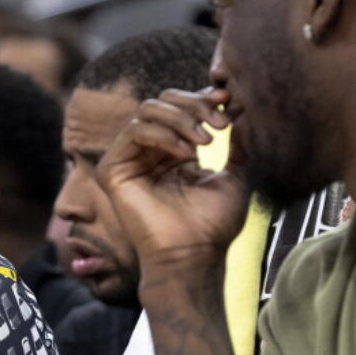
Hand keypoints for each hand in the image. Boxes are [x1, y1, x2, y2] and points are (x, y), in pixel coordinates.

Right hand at [96, 87, 248, 267]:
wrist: (193, 255)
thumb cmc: (213, 225)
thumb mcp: (235, 174)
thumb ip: (237, 143)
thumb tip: (242, 109)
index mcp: (173, 152)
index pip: (179, 107)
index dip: (202, 98)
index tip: (228, 103)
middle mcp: (149, 153)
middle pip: (162, 102)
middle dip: (194, 105)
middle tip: (219, 124)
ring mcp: (129, 161)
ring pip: (148, 111)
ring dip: (181, 119)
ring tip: (205, 142)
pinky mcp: (113, 171)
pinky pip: (134, 132)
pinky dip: (163, 135)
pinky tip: (186, 154)